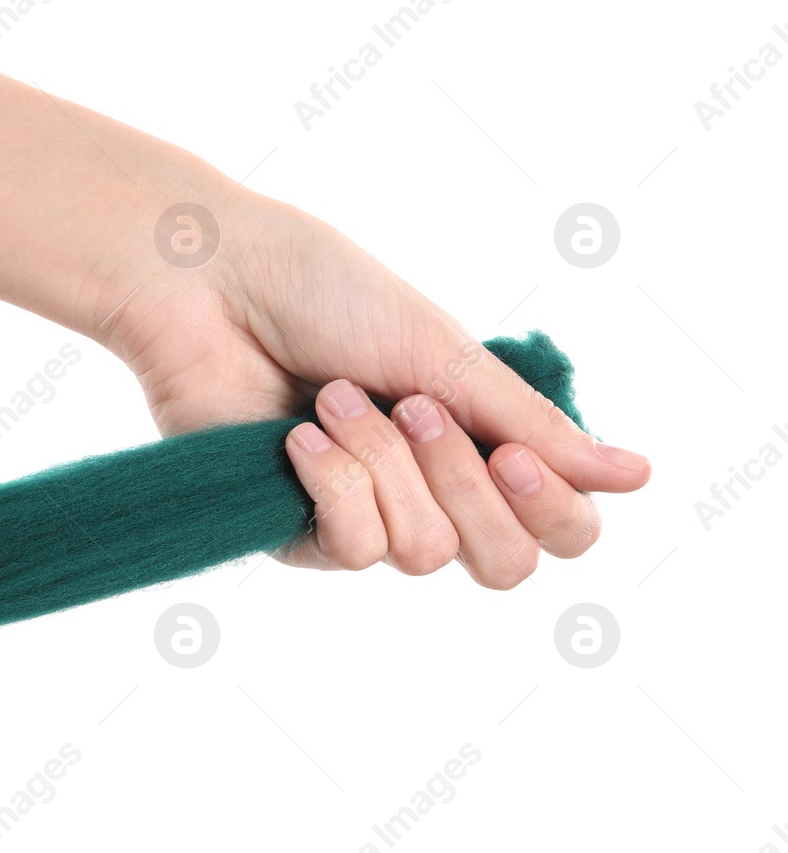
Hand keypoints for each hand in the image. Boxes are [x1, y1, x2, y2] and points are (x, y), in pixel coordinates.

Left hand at [96, 187, 650, 587]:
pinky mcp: (297, 534)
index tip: (516, 455)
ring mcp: (364, 517)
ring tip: (335, 397)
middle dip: (466, 484)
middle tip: (415, 408)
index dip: (555, 509)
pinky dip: (333, 480)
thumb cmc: (326, 297)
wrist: (216, 288)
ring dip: (383, 463)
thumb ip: (532, 426)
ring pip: (425, 553)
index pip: (562, 528)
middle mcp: (429, 491)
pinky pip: (354, 549)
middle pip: (505, 564)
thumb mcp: (445, 355)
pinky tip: (296, 434)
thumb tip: (636, 476)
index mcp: (478, 440)